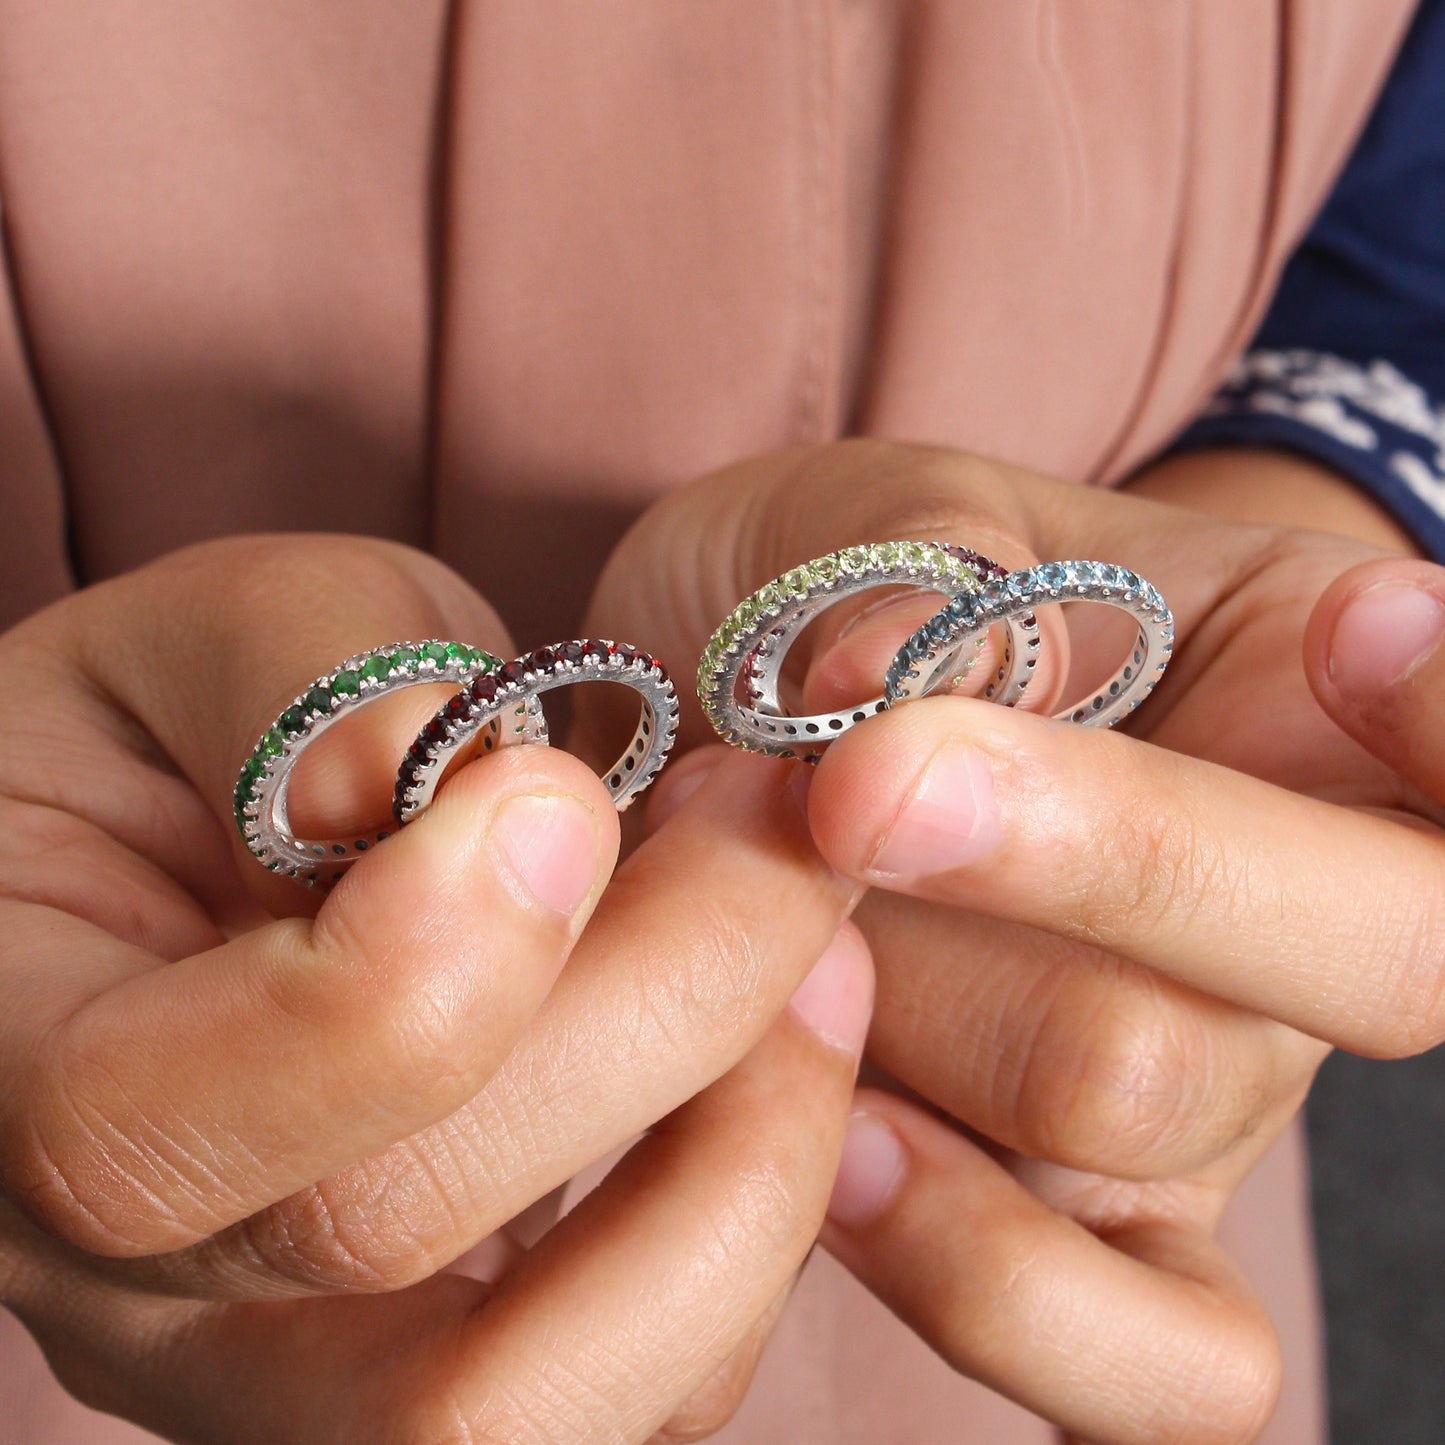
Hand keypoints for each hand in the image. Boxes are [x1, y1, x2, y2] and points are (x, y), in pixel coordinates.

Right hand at [0, 534, 872, 1442]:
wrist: (224, 833)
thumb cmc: (198, 722)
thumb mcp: (229, 631)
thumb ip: (325, 678)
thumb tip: (475, 780)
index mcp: (1, 1074)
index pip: (142, 1138)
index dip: (392, 985)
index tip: (560, 796)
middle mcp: (142, 1282)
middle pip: (392, 1240)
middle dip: (649, 1006)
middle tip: (771, 823)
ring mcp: (305, 1364)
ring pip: (548, 1393)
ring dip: (743, 1151)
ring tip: (819, 944)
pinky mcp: (467, 1361)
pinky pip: (653, 1378)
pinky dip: (760, 1208)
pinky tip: (789, 1033)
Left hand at [589, 439, 1444, 1442]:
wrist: (735, 703)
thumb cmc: (832, 585)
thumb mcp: (872, 514)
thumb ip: (910, 572)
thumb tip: (891, 682)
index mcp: (1309, 679)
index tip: (1355, 632)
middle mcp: (1292, 910)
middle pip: (1330, 966)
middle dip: (1071, 857)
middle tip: (854, 784)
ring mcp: (1209, 1096)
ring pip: (1133, 1104)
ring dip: (908, 1003)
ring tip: (784, 929)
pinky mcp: (1094, 1239)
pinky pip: (1142, 1367)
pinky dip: (980, 1271)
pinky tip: (839, 1147)